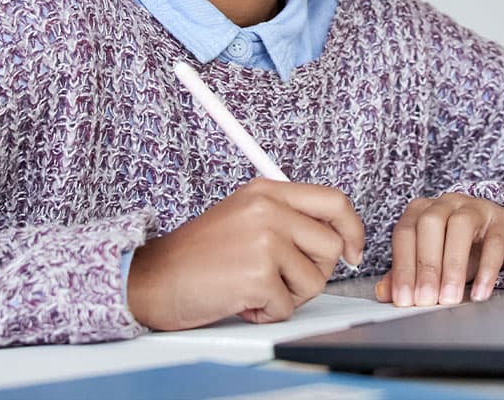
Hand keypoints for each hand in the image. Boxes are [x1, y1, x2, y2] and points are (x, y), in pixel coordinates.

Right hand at [127, 178, 363, 329]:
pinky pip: (288, 306)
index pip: (334, 200)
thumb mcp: (244, 215)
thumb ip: (286, 217)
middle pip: (330, 245)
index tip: (352, 251)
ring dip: (289, 295)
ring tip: (255, 288)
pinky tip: (242, 301)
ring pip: (315, 279)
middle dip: (314, 271)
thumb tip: (334, 237)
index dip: (352, 229)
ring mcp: (264, 240)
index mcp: (267, 190)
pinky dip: (267, 313)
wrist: (152, 278)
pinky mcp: (258, 275)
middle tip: (281, 278)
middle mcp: (268, 208)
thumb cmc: (196, 255)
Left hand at [374, 194, 503, 306]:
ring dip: (452, 265)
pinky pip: (494, 242)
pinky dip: (486, 269)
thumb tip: (383, 292)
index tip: (403, 299)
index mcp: (423, 210)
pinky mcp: (502, 222)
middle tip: (425, 300)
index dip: (402, 266)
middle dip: (425, 265)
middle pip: (430, 224)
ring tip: (449, 298)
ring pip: (460, 226)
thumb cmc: (463, 247)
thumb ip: (408, 273)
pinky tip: (479, 293)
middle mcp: (446, 203)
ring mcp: (476, 208)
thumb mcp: (434, 260)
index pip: (405, 233)